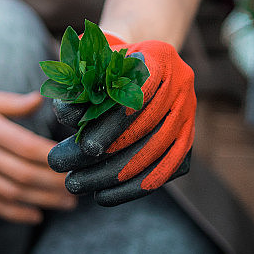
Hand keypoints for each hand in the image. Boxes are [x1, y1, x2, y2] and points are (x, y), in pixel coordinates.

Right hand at [0, 83, 75, 222]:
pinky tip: (34, 215)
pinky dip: (12, 212)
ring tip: (66, 204)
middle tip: (79, 188)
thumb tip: (40, 99)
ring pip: (8, 192)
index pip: (25, 146)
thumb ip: (8, 101)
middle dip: (54, 184)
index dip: (53, 157)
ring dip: (41, 201)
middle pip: (22, 173)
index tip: (75, 160)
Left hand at [48, 39, 194, 205]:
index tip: (86, 147)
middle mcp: (181, 82)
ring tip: (78, 184)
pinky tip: (105, 196)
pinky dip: (137, 185)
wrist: (147, 65)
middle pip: (147, 125)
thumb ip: (79, 82)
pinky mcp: (189, 135)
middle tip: (68, 170)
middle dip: (107, 152)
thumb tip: (64, 112)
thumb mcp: (94, 62)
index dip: (115, 121)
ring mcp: (188, 110)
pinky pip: (167, 166)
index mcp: (159, 56)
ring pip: (156, 149)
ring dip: (116, 174)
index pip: (140, 92)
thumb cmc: (110, 64)